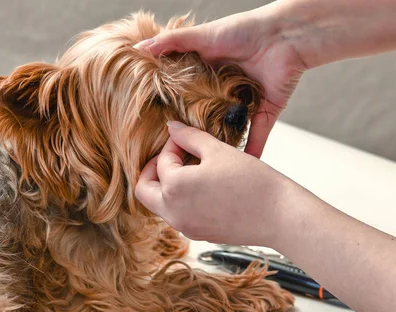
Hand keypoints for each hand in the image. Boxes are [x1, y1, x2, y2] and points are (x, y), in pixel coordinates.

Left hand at [135, 121, 301, 246]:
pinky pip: (178, 215)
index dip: (172, 145)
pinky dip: (180, 200)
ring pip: (160, 205)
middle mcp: (173, 212)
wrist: (280, 216)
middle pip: (144, 191)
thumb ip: (189, 137)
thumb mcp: (218, 151)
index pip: (161, 162)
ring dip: (166, 186)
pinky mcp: (198, 234)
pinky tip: (201, 187)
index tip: (185, 138)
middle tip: (171, 157)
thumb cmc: (253, 183)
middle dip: (153, 170)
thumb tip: (172, 128)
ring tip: (189, 169)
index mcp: (174, 188)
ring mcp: (184, 227)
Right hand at [136, 7, 307, 157]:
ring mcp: (244, 104)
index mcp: (207, 76)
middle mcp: (223, 92)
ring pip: (228, 131)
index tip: (157, 129)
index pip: (185, 97)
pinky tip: (239, 167)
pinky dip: (252, 151)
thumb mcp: (201, 36)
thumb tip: (139, 48)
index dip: (173, 110)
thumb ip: (171, 42)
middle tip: (178, 154)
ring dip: (219, 147)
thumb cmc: (244, 30)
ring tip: (203, 166)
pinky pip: (257, 137)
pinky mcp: (264, 112)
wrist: (285, 35)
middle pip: (205, 118)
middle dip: (194, 135)